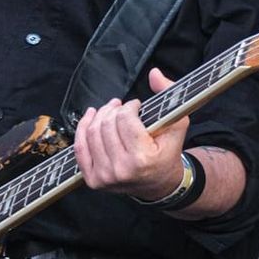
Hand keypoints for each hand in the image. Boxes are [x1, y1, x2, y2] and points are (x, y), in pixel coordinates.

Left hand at [73, 67, 189, 200]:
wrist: (160, 184)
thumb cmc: (168, 153)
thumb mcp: (178, 123)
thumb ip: (168, 94)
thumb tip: (153, 74)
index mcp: (142, 159)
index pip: (125, 119)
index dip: (130, 106)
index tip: (136, 106)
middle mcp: (121, 170)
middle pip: (106, 125)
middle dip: (114, 110)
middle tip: (122, 107)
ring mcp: (104, 177)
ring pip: (92, 133)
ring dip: (100, 116)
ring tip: (110, 111)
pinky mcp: (93, 180)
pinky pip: (80, 148)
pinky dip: (83, 128)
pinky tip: (91, 117)